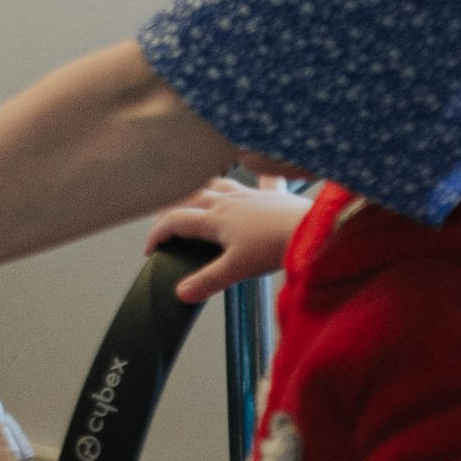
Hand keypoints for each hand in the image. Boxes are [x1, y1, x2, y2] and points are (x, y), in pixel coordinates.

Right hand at [144, 176, 307, 303]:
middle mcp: (227, 201)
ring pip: (215, 184)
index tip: (150, 249)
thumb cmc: (274, 246)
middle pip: (189, 198)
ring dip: (199, 188)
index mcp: (214, 218)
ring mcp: (248, 195)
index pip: (176, 221)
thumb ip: (207, 280)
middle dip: (170, 206)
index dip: (158, 234)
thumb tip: (181, 292)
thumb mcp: (236, 269)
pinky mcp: (270, 195)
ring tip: (193, 192)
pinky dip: (256, 175)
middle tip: (160, 216)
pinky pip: (260, 180)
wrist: (310, 230)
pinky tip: (258, 167)